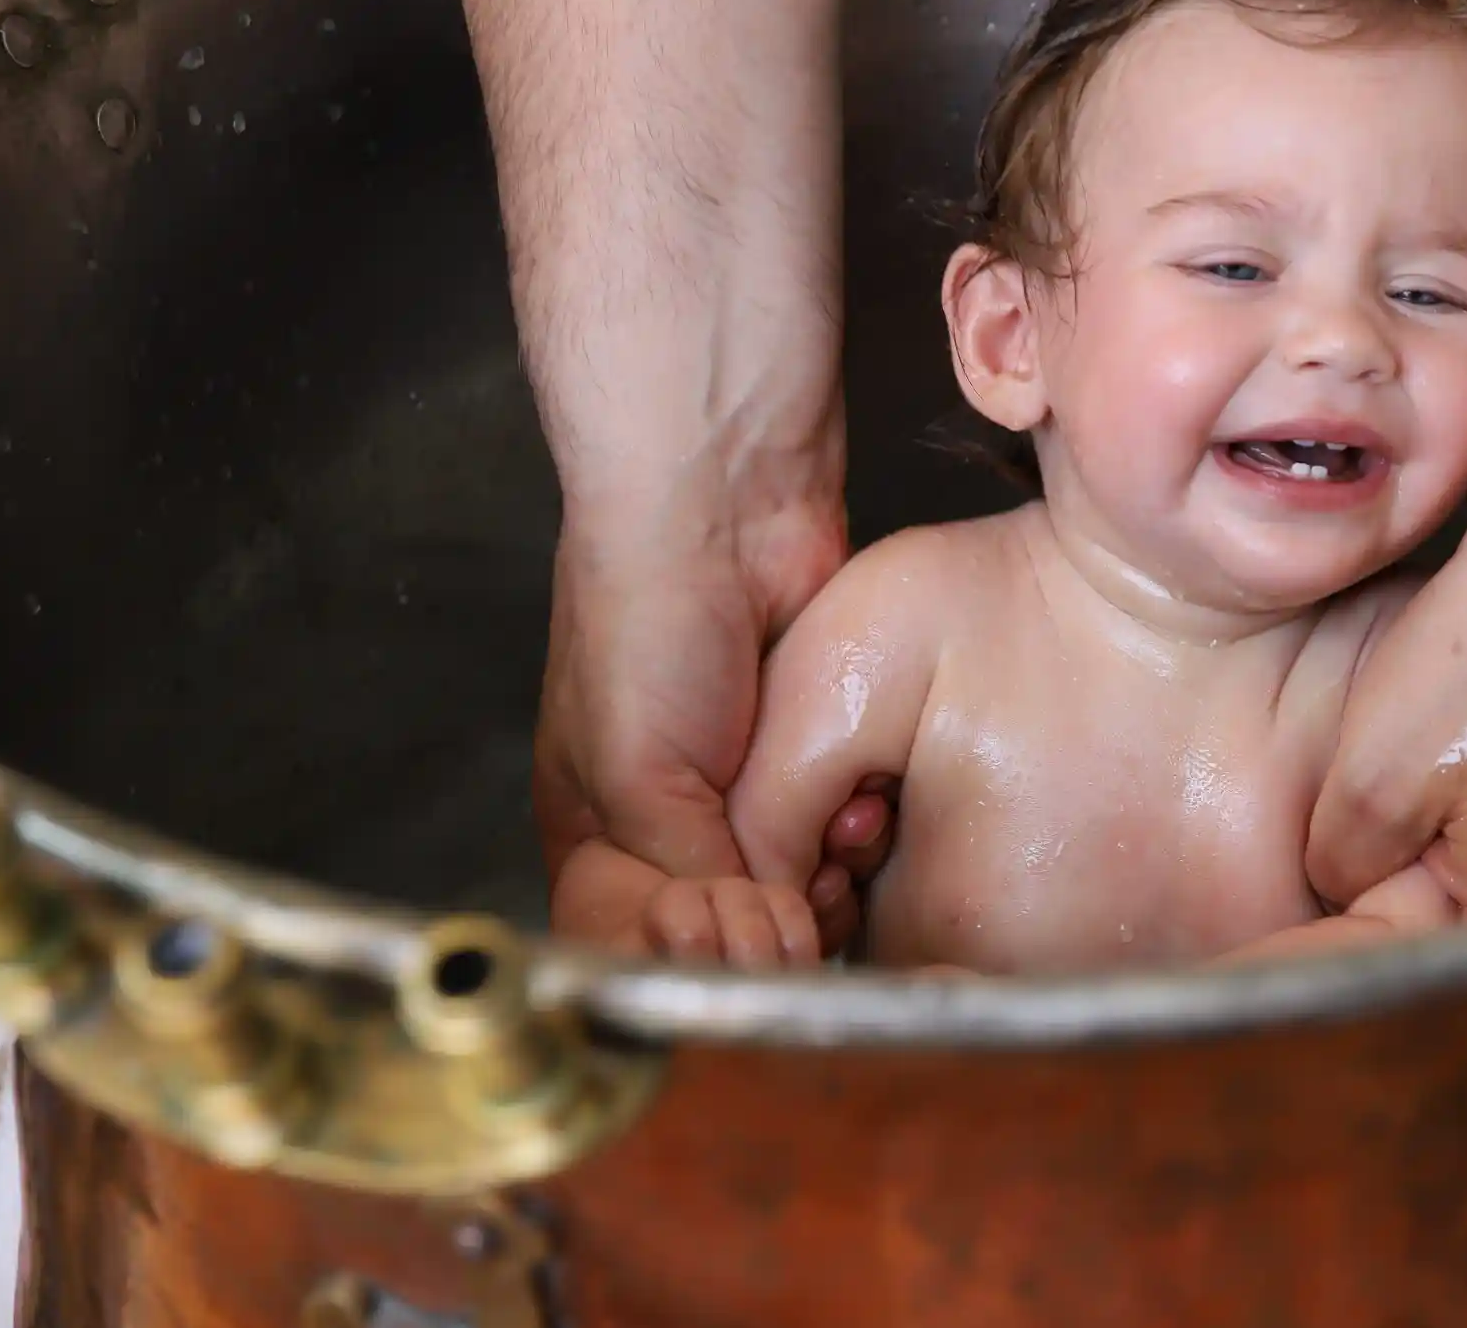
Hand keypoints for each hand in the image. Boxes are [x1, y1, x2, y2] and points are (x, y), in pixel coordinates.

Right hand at [530, 473, 897, 952]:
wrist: (729, 508)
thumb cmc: (649, 626)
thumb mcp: (634, 776)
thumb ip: (683, 873)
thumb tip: (749, 945)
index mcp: (600, 830)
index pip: (633, 941)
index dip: (685, 958)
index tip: (733, 953)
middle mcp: (673, 818)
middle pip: (724, 928)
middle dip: (766, 928)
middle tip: (797, 908)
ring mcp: (752, 787)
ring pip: (794, 888)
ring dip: (823, 886)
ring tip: (837, 852)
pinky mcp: (820, 756)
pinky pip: (840, 831)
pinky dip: (856, 836)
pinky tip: (867, 817)